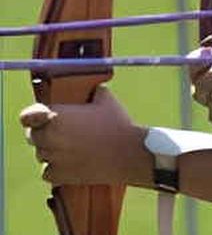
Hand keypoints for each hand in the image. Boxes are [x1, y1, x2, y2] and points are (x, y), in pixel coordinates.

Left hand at [19, 87, 149, 186]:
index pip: (27, 117)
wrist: (130, 154)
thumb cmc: (118, 125)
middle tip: (64, 134)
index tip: (37, 118)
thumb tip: (91, 89)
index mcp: (56, 116)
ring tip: (75, 148)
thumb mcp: (106, 100)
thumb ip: (91, 93)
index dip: (31, 117)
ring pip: (41, 154)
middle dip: (45, 134)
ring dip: (52, 151)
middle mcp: (49, 137)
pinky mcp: (58, 175)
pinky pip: (48, 171)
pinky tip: (74, 162)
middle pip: (33, 136)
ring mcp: (52, 158)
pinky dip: (57, 168)